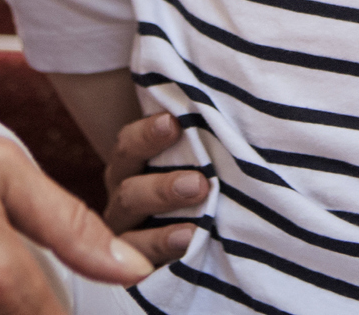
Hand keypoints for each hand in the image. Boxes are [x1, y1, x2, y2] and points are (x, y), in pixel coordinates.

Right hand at [101, 110, 206, 265]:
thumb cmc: (210, 181)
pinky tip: (187, 252)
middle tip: (198, 184)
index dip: (146, 135)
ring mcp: (128, 240)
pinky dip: (162, 261)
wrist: (214, 238)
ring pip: (128, 238)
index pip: (128, 146)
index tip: (173, 123)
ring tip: (194, 230)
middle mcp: (125, 201)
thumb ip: (206, 136)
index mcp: (134, 167)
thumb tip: (233, 85)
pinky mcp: (138, 272)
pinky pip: (140, 271)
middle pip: (127, 193)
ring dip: (161, 235)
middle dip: (162, 189)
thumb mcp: (204, 156)